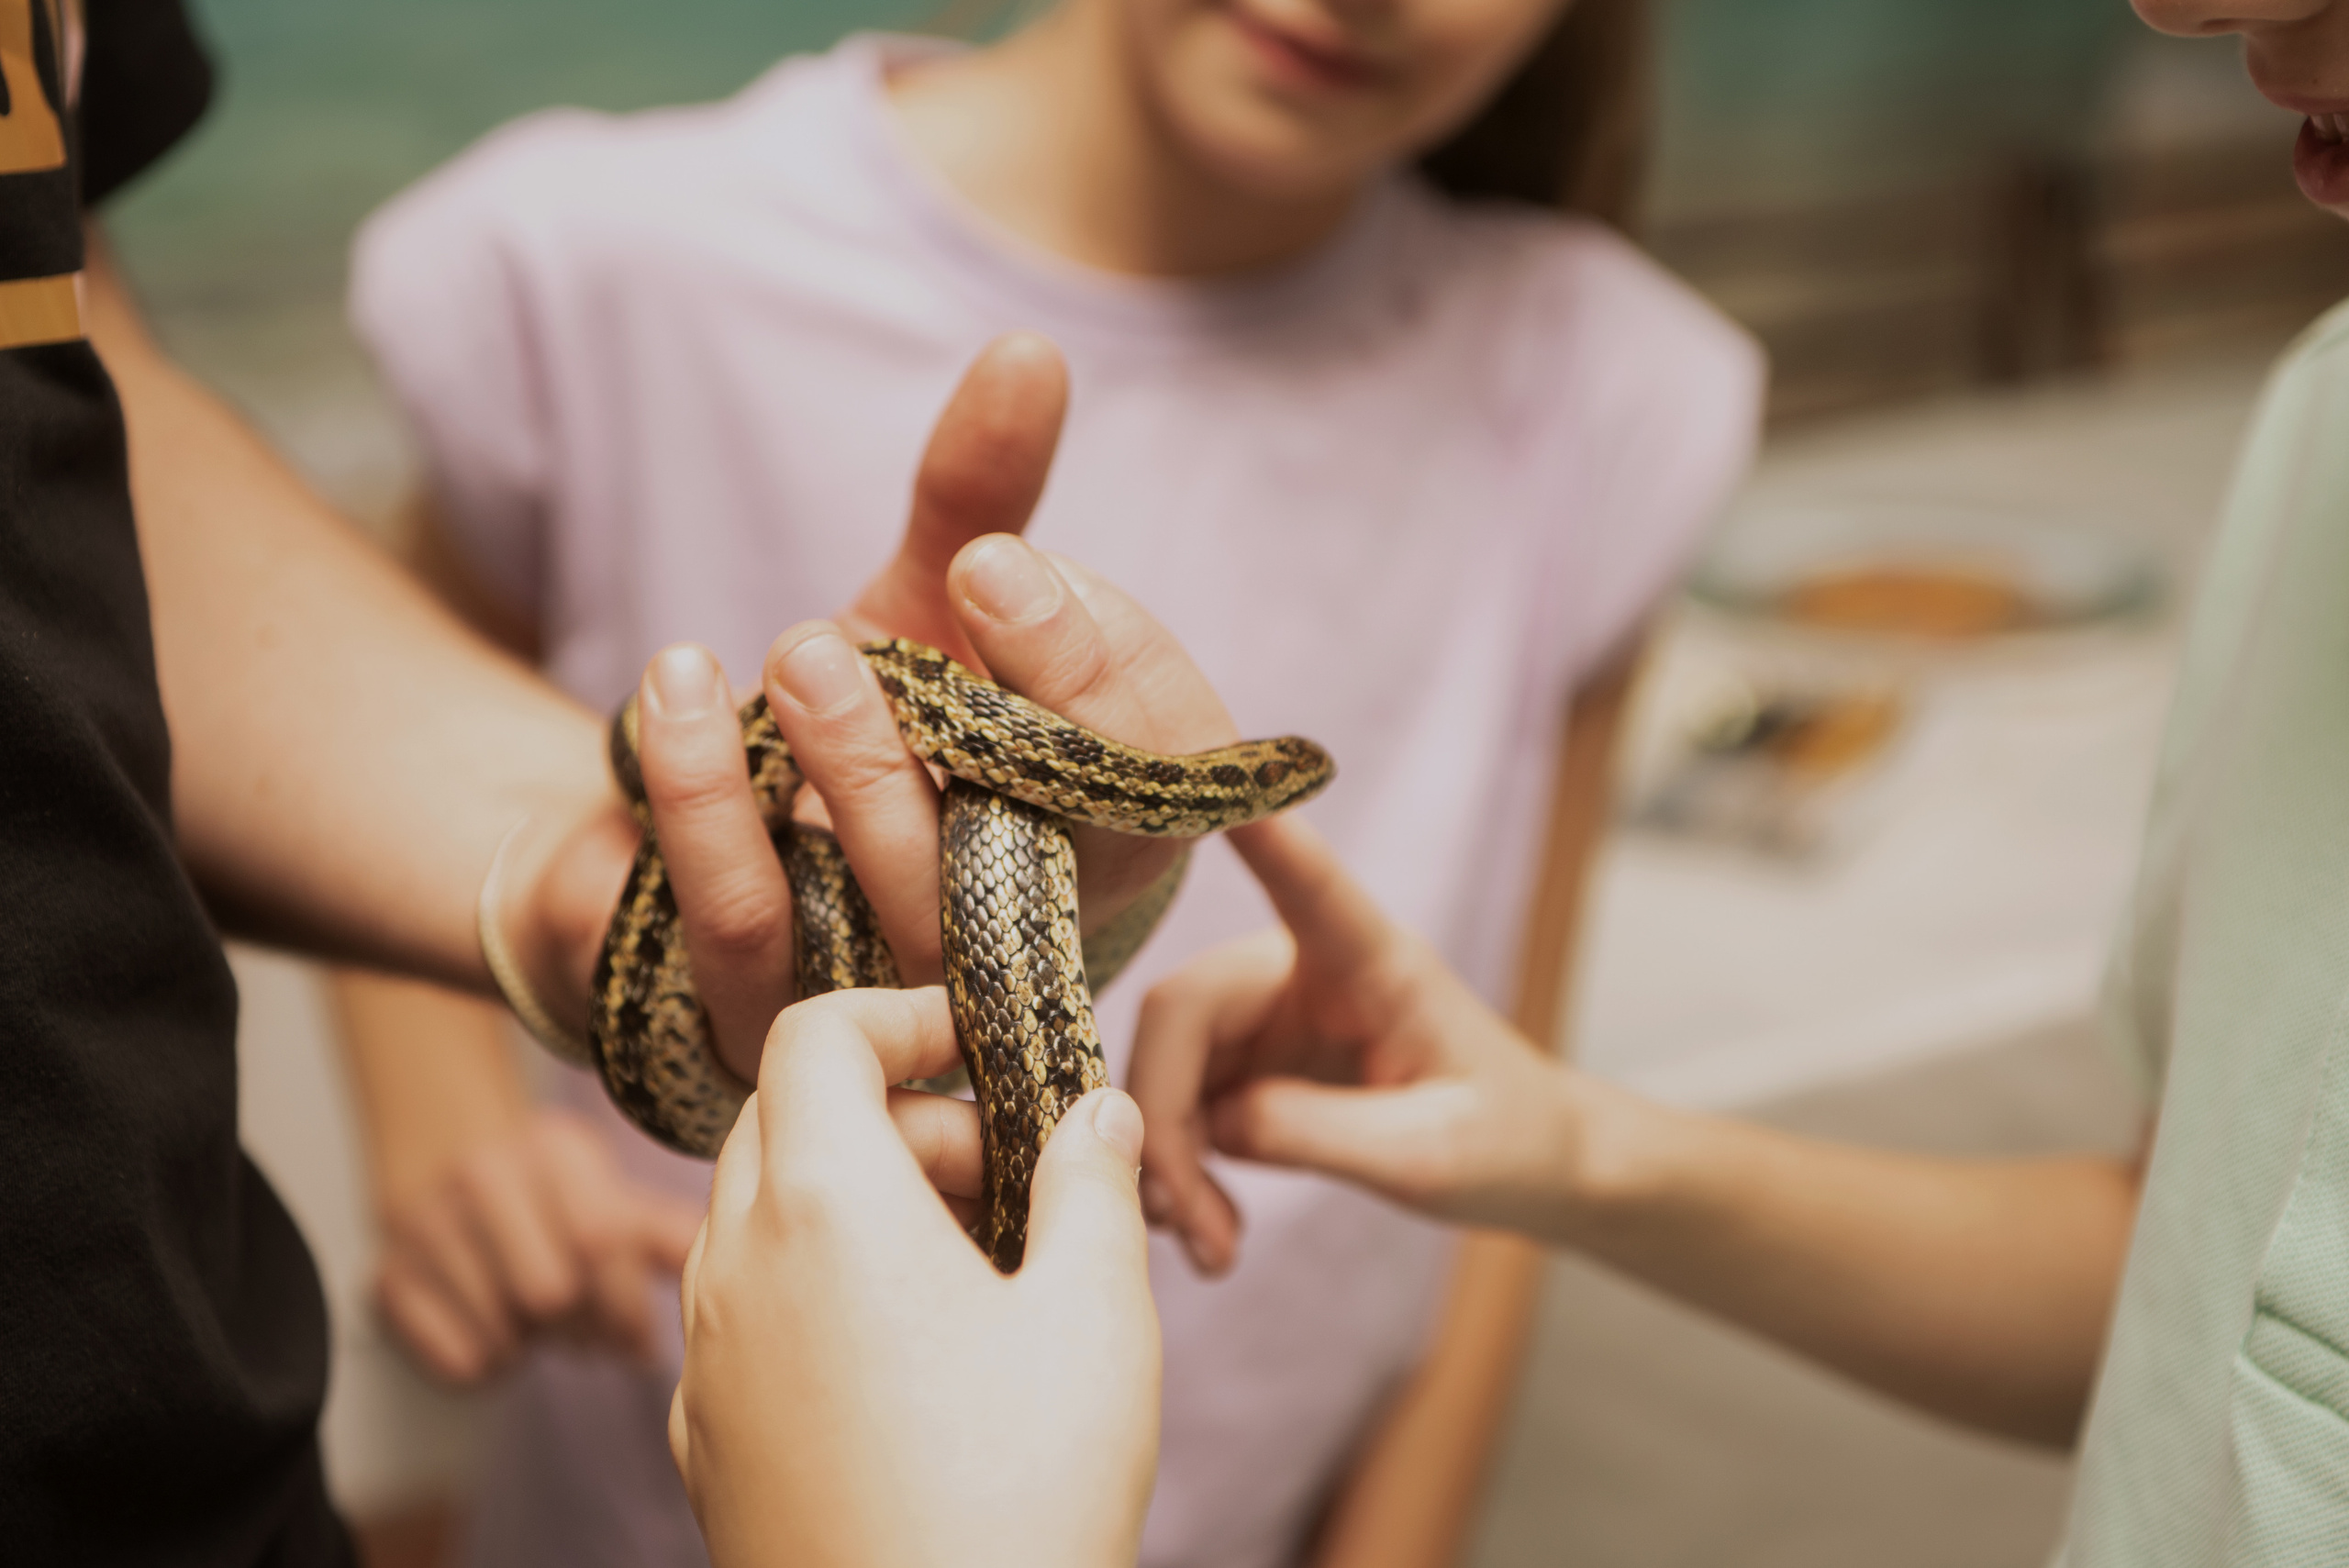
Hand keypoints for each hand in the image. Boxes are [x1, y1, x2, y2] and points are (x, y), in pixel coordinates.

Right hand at [372, 1106, 702, 1383]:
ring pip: (504, 1331)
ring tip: (541, 1322)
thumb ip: (660, 1227)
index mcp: (552, 1149)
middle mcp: (481, 1177)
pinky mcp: (384, 1277)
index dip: (627, 1305)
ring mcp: (424, 1226)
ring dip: (536, 1345)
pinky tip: (497, 1329)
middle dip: (582, 1330)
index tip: (641, 1342)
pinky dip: (487, 1361)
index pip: (599, 1239)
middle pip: (550, 1293)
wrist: (439, 1142)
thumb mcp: (603, 1185)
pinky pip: (456, 1358)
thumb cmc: (545, 1182)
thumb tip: (737, 1256)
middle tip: (588, 1333)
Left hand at [525, 334, 1239, 1083]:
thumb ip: (982, 497)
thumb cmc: (878, 721)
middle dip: (949, 740)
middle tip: (843, 635)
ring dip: (844, 776)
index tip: (994, 565)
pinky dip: (704, 805)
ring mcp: (903, 999)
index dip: (1080, 674)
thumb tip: (1026, 349)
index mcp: (1108, 834)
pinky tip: (675, 691)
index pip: (1138, 778)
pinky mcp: (774, 1022)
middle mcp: (1022, 937)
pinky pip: (748, 931)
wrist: (727, 841)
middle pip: (1023, 868)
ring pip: (895, 915)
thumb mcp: (928, 605)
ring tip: (794, 653)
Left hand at [670, 987, 1158, 1567]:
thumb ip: (1095, 1179)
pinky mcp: (708, 1437)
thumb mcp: (1096, 1313)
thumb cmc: (1021, 1495)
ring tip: (974, 1267)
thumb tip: (1099, 1110)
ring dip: (858, 1198)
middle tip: (1005, 1174)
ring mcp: (708, 1357)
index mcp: (824, 1204)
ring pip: (761, 1211)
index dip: (901, 1012)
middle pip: (787, 1115)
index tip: (981, 1046)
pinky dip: (818, 1284)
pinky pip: (747, 1308)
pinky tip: (914, 1356)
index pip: (814, 1031)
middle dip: (899, 1113)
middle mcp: (735, 1265)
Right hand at [1128, 816, 1584, 1275]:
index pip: (1304, 882)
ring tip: (1211, 1248)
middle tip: (1183, 1221)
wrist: (1541, 1168)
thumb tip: (1207, 1127)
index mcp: (1371, 962)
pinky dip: (1181, 1172)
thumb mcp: (1429, 1156)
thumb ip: (1318, 1133)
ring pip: (1167, 1065)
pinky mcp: (1250, 1066)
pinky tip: (1210, 1232)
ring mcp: (1268, 1018)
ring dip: (1167, 1161)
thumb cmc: (1510, 1141)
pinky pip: (1182, 1107)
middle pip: (1184, 1009)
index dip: (1256, 831)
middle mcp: (1302, 970)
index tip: (1215, 774)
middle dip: (1163, 1119)